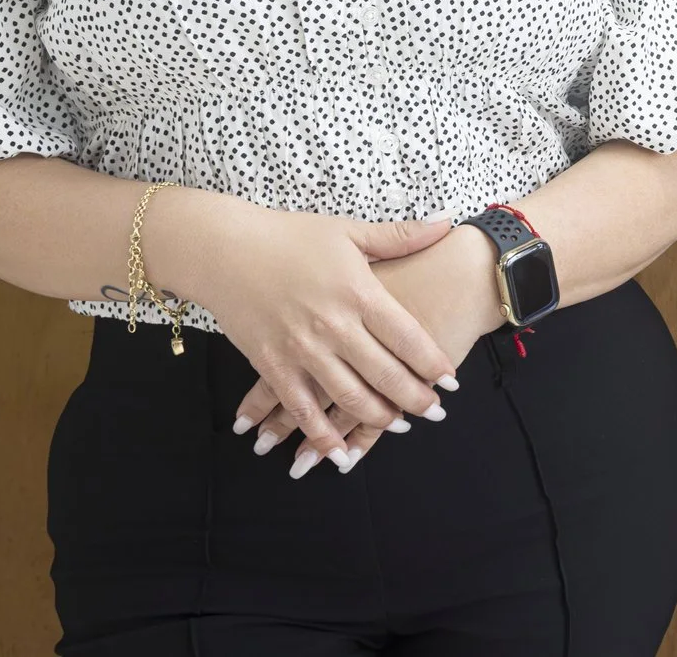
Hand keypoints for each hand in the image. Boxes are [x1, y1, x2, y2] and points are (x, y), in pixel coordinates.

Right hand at [152, 197, 459, 468]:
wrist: (224, 249)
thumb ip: (400, 236)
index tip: (452, 381)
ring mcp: (301, 349)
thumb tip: (446, 224)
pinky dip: (321, 434)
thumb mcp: (348, 231)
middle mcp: (334, 326)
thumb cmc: (289, 236)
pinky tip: (339, 451)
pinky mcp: (272, 365)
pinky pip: (301, 408)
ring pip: (348, 397)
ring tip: (400, 427)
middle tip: (436, 413)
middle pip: (385, 374)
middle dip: (415, 398)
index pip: (407, 337)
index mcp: (358, 292)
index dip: (433, 363)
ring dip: (377, 418)